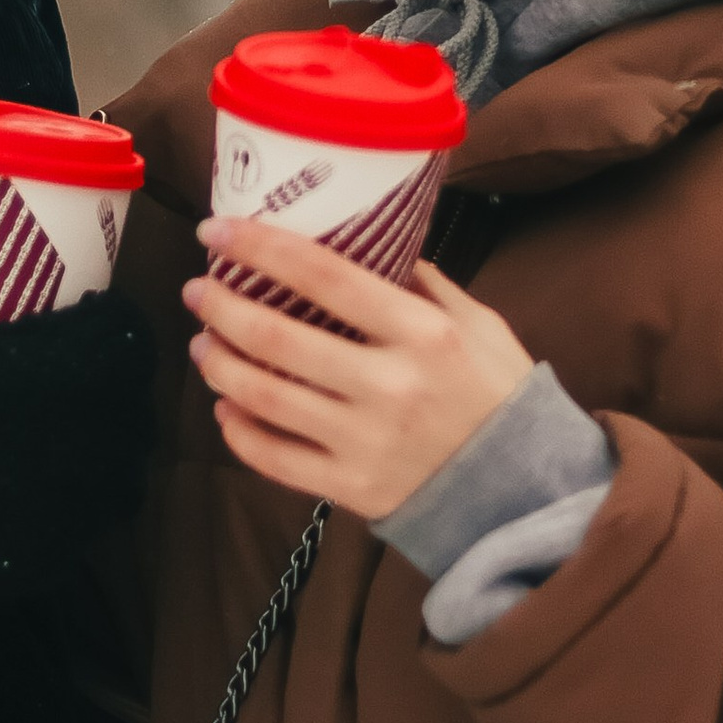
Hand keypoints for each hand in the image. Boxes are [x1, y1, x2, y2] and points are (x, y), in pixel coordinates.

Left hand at [183, 219, 532, 516]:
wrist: (524, 492)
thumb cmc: (498, 396)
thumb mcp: (480, 324)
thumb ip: (423, 283)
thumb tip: (364, 243)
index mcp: (423, 334)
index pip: (326, 277)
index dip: (261, 248)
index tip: (218, 230)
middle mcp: (390, 386)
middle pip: (279, 338)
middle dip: (222, 307)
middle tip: (198, 290)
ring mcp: (366, 441)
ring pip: (265, 398)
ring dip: (219, 365)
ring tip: (203, 343)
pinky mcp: (352, 487)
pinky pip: (274, 459)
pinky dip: (239, 430)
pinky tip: (226, 407)